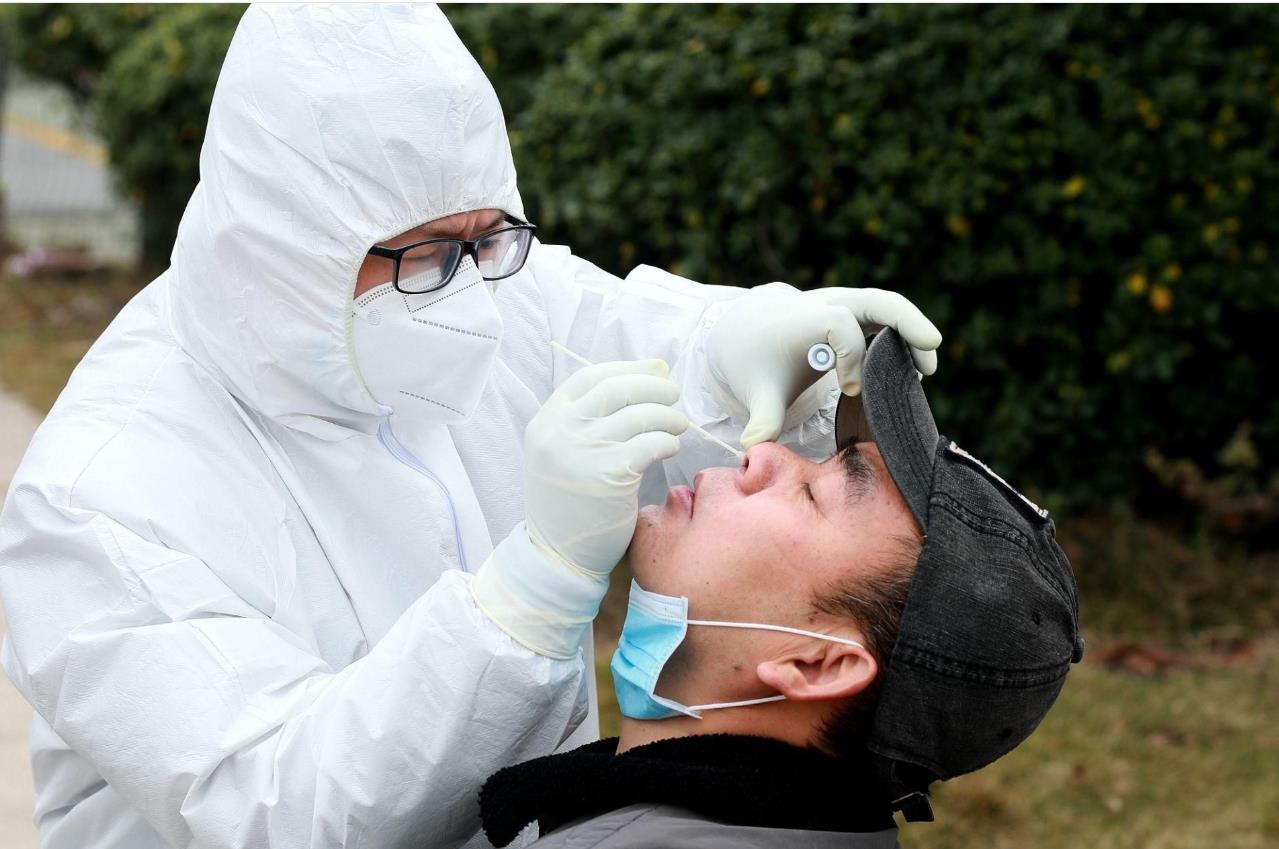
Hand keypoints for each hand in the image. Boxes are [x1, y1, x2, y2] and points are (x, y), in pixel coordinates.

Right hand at [524, 359, 687, 574]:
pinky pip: (651, 443)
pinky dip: (667, 441)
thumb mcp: (562, 452)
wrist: (558, 555)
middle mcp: (561, 430)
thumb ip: (591, 418)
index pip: (591, 377)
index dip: (628, 369)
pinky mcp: (611, 474)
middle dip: (653, 386)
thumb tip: (650, 373)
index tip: (654, 371)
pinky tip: (670, 447)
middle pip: (617, 389)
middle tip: (673, 394)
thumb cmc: (569, 503)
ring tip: (678, 424)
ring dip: (668, 415)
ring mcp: (584, 451)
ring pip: (640, 414)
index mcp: (547, 421)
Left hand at [706, 283, 941, 447]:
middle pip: (874, 299)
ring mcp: (843, 303)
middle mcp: (825, 304)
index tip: (850, 390)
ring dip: (913, 331)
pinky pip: (887, 315)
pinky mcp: (855, 311)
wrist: (749, 331)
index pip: (838, 323)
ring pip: (887, 305)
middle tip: (932, 346)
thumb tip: (753, 449)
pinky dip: (905, 335)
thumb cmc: (758, 364)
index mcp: (802, 320)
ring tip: (928, 370)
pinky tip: (915, 369)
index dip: (850, 356)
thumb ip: (763, 418)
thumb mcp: (758, 391)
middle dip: (906, 320)